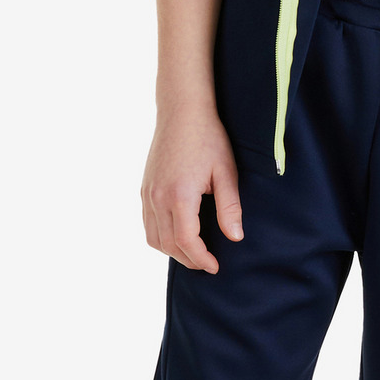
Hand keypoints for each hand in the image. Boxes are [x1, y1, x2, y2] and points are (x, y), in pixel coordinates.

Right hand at [141, 100, 242, 272]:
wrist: (182, 112)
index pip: (186, 242)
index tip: (215, 267)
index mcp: (179, 195)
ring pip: (154, 238)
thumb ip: (230, 207)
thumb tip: (235, 237)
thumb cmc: (209, 138)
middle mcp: (158, 197)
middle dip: (189, 259)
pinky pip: (148, 224)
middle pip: (168, 245)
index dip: (201, 259)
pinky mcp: (144, 189)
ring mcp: (147, 193)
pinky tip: (178, 235)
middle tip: (208, 264)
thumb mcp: (226, 172)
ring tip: (194, 253)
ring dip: (173, 251)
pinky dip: (161, 237)